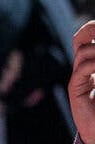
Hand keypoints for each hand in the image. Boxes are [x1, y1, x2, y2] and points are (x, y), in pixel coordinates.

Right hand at [69, 20, 94, 143]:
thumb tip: (94, 59)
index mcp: (94, 61)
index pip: (88, 35)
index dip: (93, 28)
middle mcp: (85, 66)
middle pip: (81, 37)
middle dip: (92, 30)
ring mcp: (79, 77)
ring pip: (83, 51)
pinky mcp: (76, 89)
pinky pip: (81, 69)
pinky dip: (93, 65)